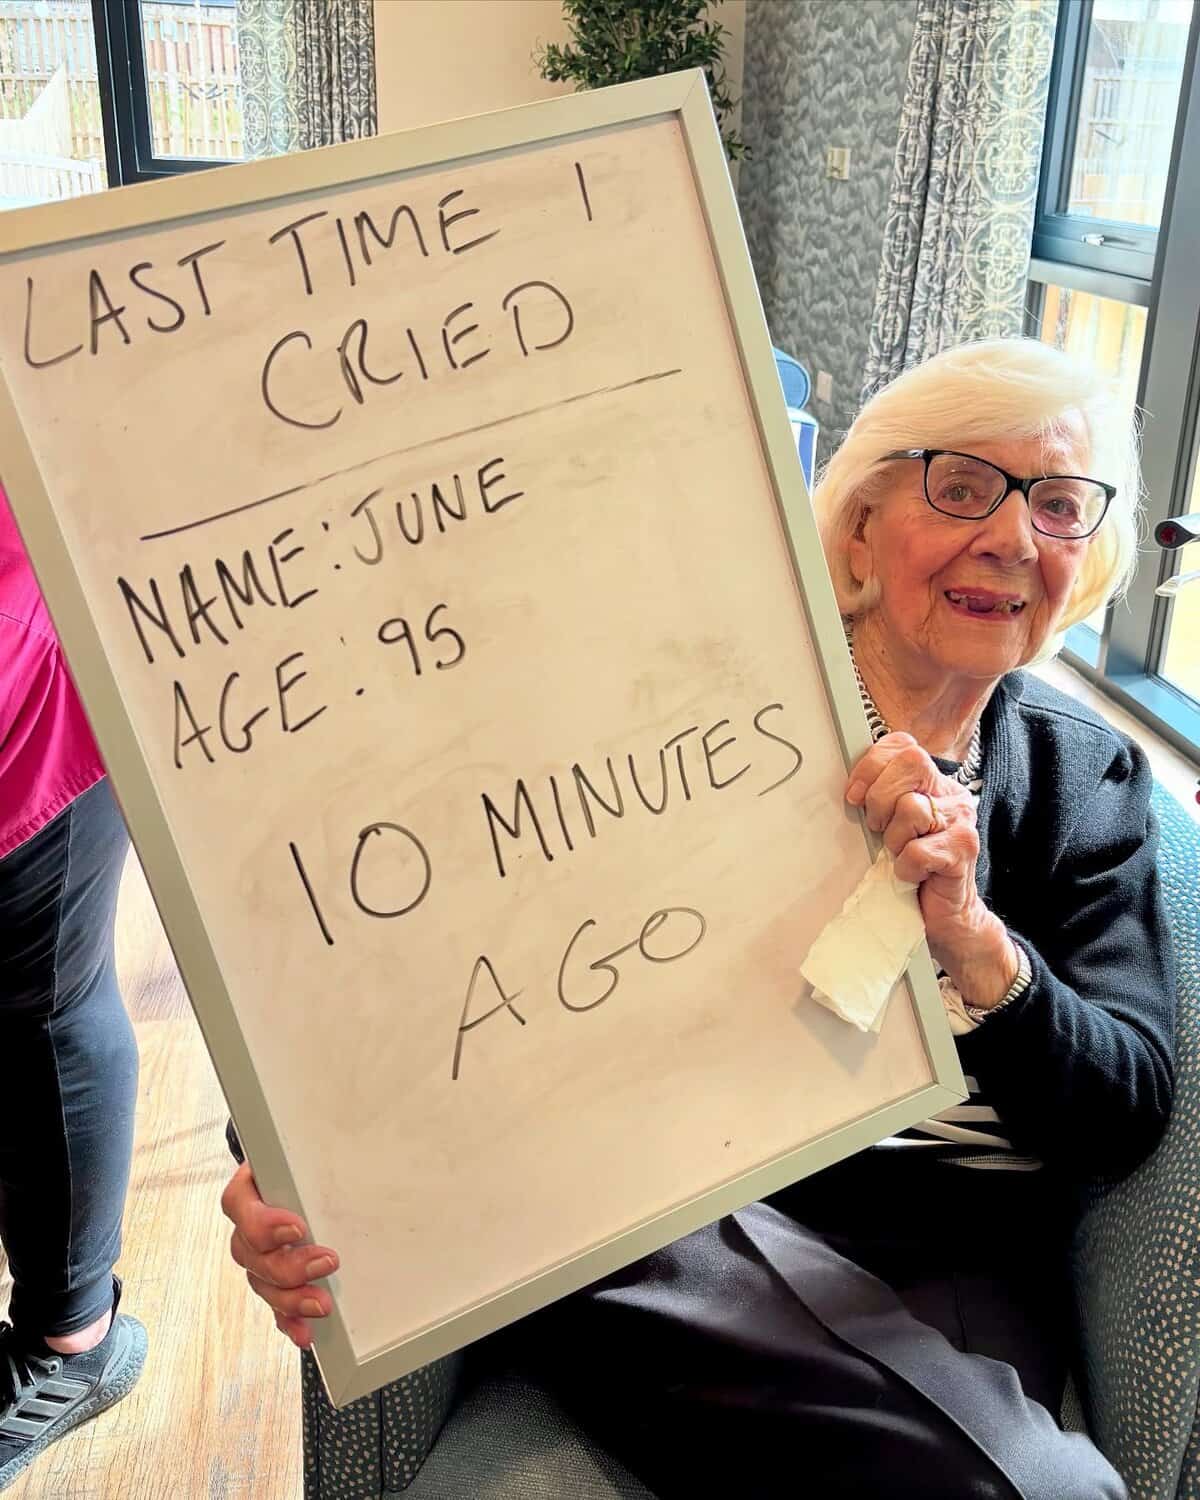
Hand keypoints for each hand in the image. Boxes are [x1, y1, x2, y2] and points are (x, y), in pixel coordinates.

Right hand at [221, 1163, 339, 1348]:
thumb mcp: (311, 1151)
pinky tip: (307, 1332)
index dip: (265, 1222)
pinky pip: (274, 1307)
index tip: (299, 1227)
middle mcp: (248, 1225)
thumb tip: (357, 1149)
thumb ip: (321, 1154)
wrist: (302, 1174)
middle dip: (290, 1265)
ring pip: (262, 1284)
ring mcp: (258, 1256)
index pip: (240, 1204)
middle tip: (327, 1263)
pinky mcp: (273, 1280)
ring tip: (322, 1303)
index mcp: (251, 1187)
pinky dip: (290, 1321)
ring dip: (291, 1298)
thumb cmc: (308, 1161)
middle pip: (252, 1253)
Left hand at [845, 732, 1017, 1007]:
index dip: (872, 765)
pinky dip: (907, 868)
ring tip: (899, 856)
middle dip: (881, 797)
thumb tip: (847, 786)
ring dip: (895, 840)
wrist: (944, 918)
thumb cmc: (912, 871)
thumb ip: (877, 800)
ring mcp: (962, 821)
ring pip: (913, 807)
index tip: (854, 796)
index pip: (903, 746)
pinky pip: (919, 850)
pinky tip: (913, 877)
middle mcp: (951, 795)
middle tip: (877, 829)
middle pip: (912, 763)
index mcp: (932, 784)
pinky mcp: (964, 849)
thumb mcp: (888, 829)